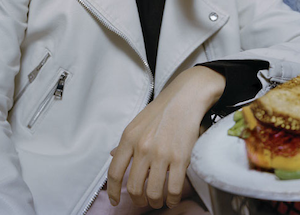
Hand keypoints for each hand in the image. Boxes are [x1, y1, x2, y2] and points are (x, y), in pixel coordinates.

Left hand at [107, 66, 225, 208]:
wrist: (187, 96)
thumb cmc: (163, 110)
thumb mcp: (137, 123)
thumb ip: (125, 142)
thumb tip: (113, 155)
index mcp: (129, 138)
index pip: (114, 172)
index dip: (114, 192)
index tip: (117, 201)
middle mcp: (142, 148)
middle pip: (134, 187)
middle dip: (138, 200)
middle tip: (143, 201)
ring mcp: (161, 154)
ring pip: (153, 192)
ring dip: (155, 202)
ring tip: (158, 201)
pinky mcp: (180, 158)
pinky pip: (174, 188)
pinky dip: (173, 199)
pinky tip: (173, 198)